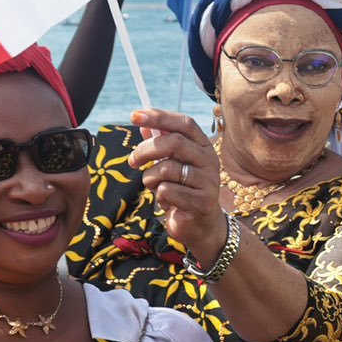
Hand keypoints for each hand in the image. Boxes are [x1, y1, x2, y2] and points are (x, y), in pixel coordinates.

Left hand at [130, 108, 225, 265]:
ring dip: (151, 178)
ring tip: (155, 186)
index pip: (184, 123)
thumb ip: (160, 145)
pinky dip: (159, 196)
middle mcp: (209, 160)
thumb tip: (142, 125)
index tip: (134, 116)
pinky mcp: (201, 202)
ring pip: (167, 169)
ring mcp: (208, 181)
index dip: (159, 117)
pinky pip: (167, 191)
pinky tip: (167, 201)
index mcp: (203, 146)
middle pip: (174, 143)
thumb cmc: (183, 190)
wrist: (200, 225)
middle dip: (146, 149)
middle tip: (132, 160)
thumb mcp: (171, 165)